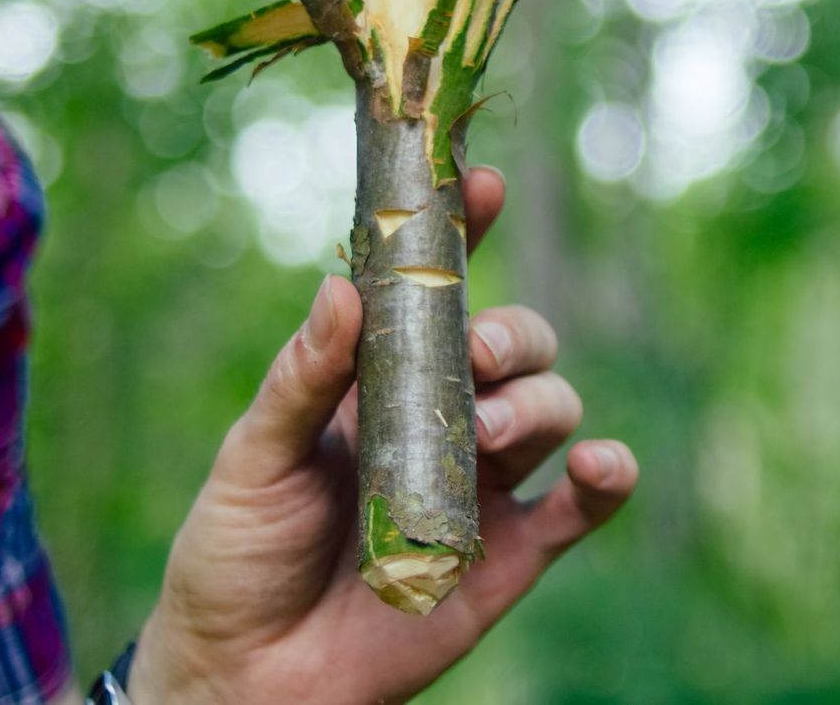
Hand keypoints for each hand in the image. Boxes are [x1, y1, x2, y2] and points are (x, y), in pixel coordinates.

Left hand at [127, 168, 637, 703]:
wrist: (246, 678)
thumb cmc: (234, 556)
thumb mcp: (251, 458)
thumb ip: (301, 379)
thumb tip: (341, 287)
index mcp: (379, 380)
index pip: (435, 293)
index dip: (464, 235)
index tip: (478, 184)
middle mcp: (442, 418)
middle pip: (516, 345)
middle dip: (510, 334)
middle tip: (474, 354)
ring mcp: (482, 484)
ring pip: (551, 409)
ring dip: (535, 404)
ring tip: (481, 435)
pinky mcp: (510, 554)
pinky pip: (578, 506)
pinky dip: (604, 477)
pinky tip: (601, 464)